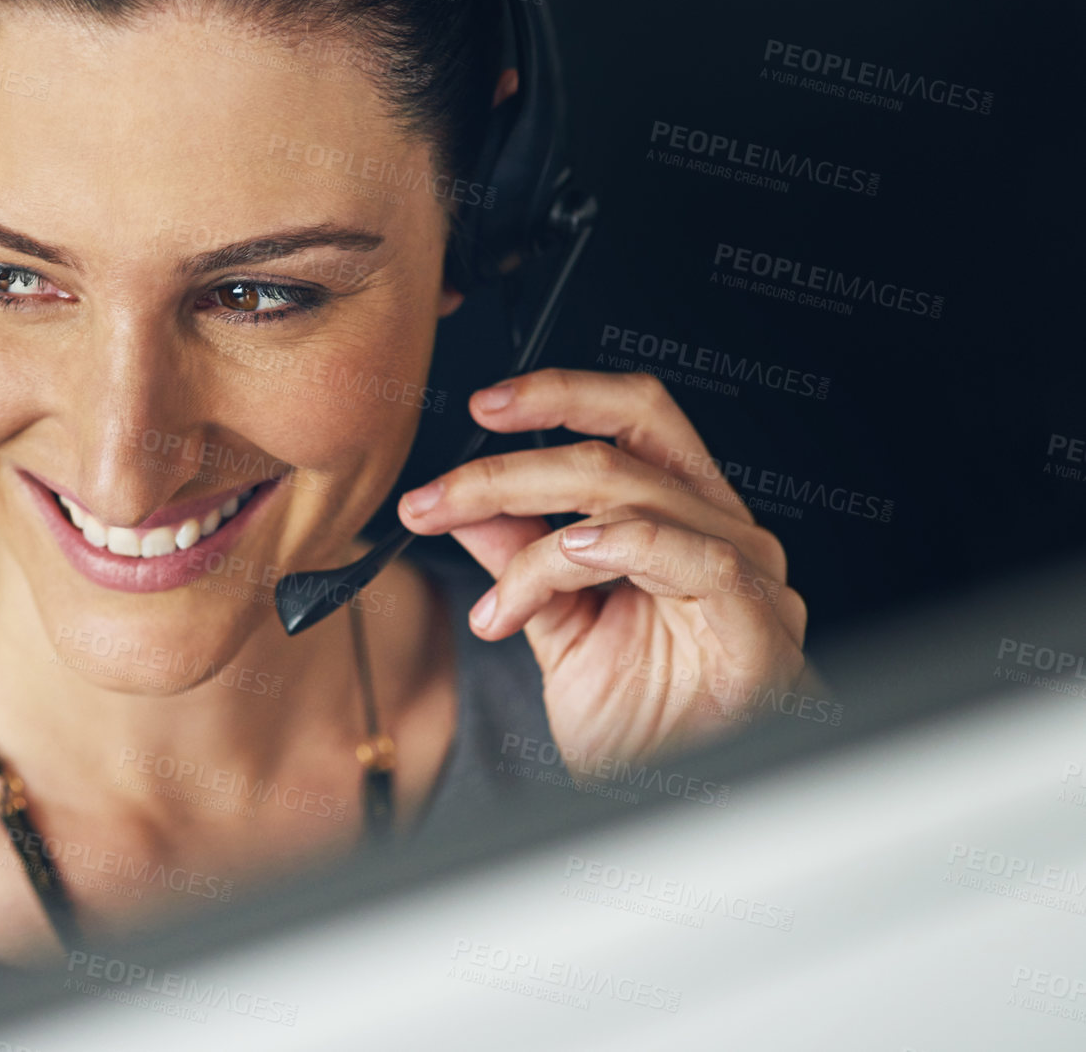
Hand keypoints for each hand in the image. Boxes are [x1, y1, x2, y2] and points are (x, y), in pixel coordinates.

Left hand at [397, 368, 812, 768]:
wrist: (678, 799)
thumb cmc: (640, 721)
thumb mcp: (555, 625)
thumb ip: (518, 558)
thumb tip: (462, 504)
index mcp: (681, 515)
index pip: (631, 417)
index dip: (558, 395)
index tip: (481, 407)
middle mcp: (719, 528)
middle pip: (620, 444)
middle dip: (510, 466)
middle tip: (435, 500)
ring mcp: (747, 571)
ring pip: (631, 497)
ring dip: (533, 544)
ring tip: (494, 605)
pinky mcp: (759, 621)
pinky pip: (692, 555)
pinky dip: (617, 547)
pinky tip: (567, 560)